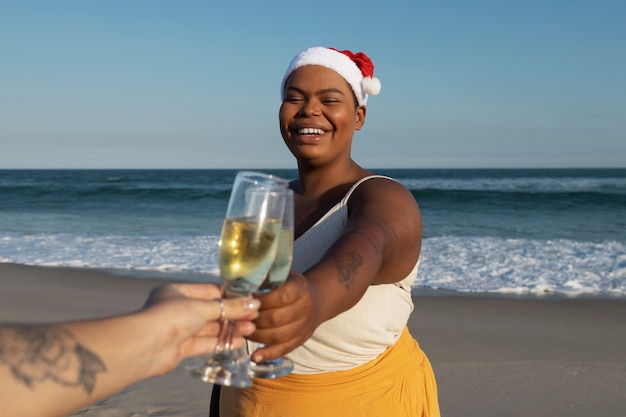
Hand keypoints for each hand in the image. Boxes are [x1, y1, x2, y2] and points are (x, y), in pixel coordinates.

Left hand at [141, 283, 259, 375]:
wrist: (145, 347)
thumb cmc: (170, 317)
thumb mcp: (203, 307)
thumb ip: (229, 308)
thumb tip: (254, 304)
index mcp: (178, 292)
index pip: (210, 291)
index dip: (230, 296)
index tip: (250, 300)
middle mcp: (178, 309)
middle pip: (211, 311)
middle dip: (233, 314)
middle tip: (254, 317)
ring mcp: (179, 329)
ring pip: (209, 328)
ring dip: (230, 329)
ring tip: (251, 330)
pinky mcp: (181, 348)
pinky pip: (204, 343)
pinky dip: (220, 342)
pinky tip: (238, 342)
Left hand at [249, 273, 320, 362]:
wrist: (316, 301)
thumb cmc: (292, 286)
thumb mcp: (283, 276)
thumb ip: (266, 279)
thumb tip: (240, 285)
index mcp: (300, 289)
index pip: (281, 297)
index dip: (261, 300)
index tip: (246, 300)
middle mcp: (305, 308)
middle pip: (276, 318)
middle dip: (255, 319)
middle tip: (239, 317)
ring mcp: (303, 326)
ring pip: (278, 335)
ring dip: (257, 335)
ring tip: (242, 331)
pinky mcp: (300, 340)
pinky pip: (283, 349)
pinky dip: (268, 354)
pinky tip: (254, 357)